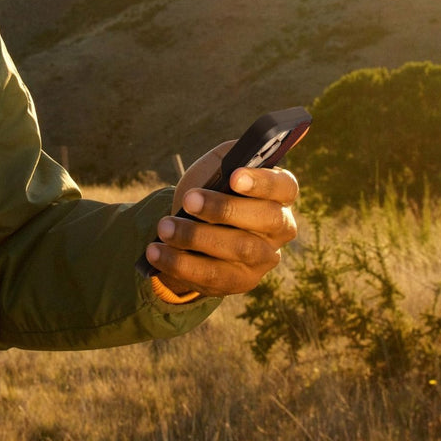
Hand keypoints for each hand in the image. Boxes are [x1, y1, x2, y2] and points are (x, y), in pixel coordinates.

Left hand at [145, 140, 298, 297]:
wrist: (191, 224)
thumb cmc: (211, 187)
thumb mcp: (218, 165)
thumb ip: (228, 158)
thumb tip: (236, 159)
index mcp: (279, 195)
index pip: (285, 186)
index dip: (263, 182)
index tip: (234, 177)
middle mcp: (279, 229)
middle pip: (264, 220)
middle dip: (224, 209)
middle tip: (189, 200)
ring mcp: (262, 259)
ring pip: (237, 249)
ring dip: (196, 237)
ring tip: (164, 227)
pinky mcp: (239, 282)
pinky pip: (212, 276)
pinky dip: (180, 263)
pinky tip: (156, 252)